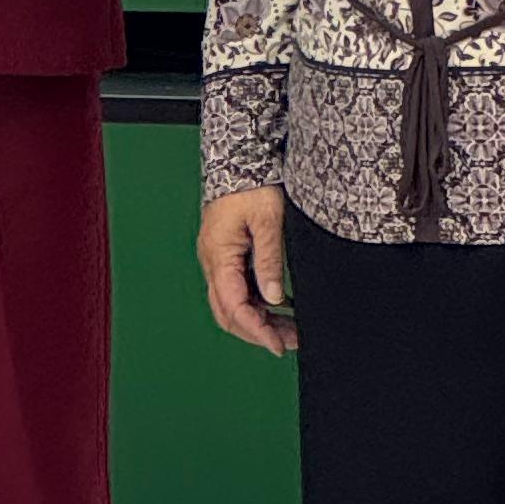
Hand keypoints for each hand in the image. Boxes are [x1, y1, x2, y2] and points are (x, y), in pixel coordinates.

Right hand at [197, 188, 296, 354]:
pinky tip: (280, 306)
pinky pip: (238, 287)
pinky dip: (257, 302)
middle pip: (228, 312)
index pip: (233, 306)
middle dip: (258, 331)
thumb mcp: (267, 221)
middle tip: (290, 341)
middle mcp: (213, 260)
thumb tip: (274, 298)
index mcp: (218, 254)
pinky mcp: (227, 254)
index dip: (256, 331)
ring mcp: (218, 258)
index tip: (278, 346)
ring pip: (233, 302)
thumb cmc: (251, 184)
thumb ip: (269, 260)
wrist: (239, 157)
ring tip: (291, 329)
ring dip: (259, 319)